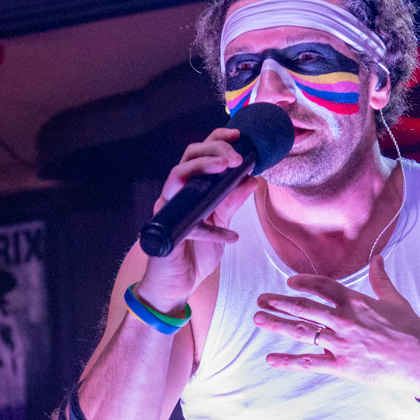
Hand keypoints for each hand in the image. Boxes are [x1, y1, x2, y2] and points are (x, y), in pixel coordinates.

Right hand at [136, 128, 257, 310]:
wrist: (178, 284)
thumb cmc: (195, 252)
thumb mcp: (221, 222)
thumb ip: (233, 201)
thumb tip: (253, 179)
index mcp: (191, 187)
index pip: (200, 153)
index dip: (217, 139)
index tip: (239, 136)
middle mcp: (177, 192)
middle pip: (189, 155)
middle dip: (214, 149)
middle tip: (237, 157)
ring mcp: (168, 207)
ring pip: (177, 173)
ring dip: (203, 166)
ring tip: (227, 167)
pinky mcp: (166, 228)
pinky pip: (186, 219)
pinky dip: (210, 228)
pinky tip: (230, 235)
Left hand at [254, 255, 419, 397]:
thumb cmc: (412, 331)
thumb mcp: (397, 300)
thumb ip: (381, 279)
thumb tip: (378, 258)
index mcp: (358, 302)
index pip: (323, 287)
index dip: (304, 283)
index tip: (289, 283)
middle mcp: (346, 320)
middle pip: (305, 307)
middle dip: (280, 302)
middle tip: (261, 299)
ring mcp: (343, 344)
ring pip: (303, 331)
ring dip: (278, 324)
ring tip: (258, 318)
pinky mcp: (343, 367)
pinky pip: (310, 363)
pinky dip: (288, 361)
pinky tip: (271, 358)